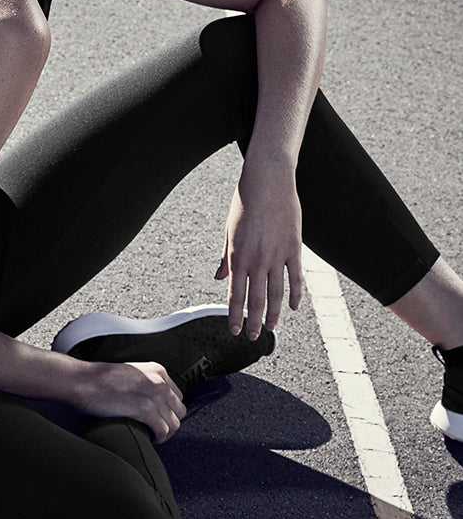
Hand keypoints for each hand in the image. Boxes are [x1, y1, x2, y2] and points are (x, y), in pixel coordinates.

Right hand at [76, 360, 186, 443]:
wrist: (84, 381)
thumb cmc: (101, 380)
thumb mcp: (133, 374)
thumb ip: (148, 384)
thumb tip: (157, 403)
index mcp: (158, 370)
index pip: (178, 396)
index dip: (169, 410)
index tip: (159, 418)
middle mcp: (159, 381)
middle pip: (179, 411)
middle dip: (169, 422)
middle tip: (156, 429)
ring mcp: (153, 395)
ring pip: (174, 423)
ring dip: (164, 433)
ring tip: (152, 435)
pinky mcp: (144, 409)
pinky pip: (163, 430)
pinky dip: (158, 438)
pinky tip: (149, 437)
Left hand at [215, 163, 303, 339]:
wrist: (268, 180)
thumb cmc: (245, 203)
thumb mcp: (229, 230)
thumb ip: (226, 258)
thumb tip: (221, 279)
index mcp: (238, 255)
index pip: (235, 295)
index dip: (234, 316)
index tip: (233, 331)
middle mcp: (257, 259)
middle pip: (256, 300)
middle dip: (253, 322)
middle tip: (252, 337)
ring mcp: (277, 255)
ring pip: (276, 294)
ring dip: (274, 314)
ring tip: (271, 328)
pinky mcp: (294, 248)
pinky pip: (296, 278)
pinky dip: (296, 295)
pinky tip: (294, 308)